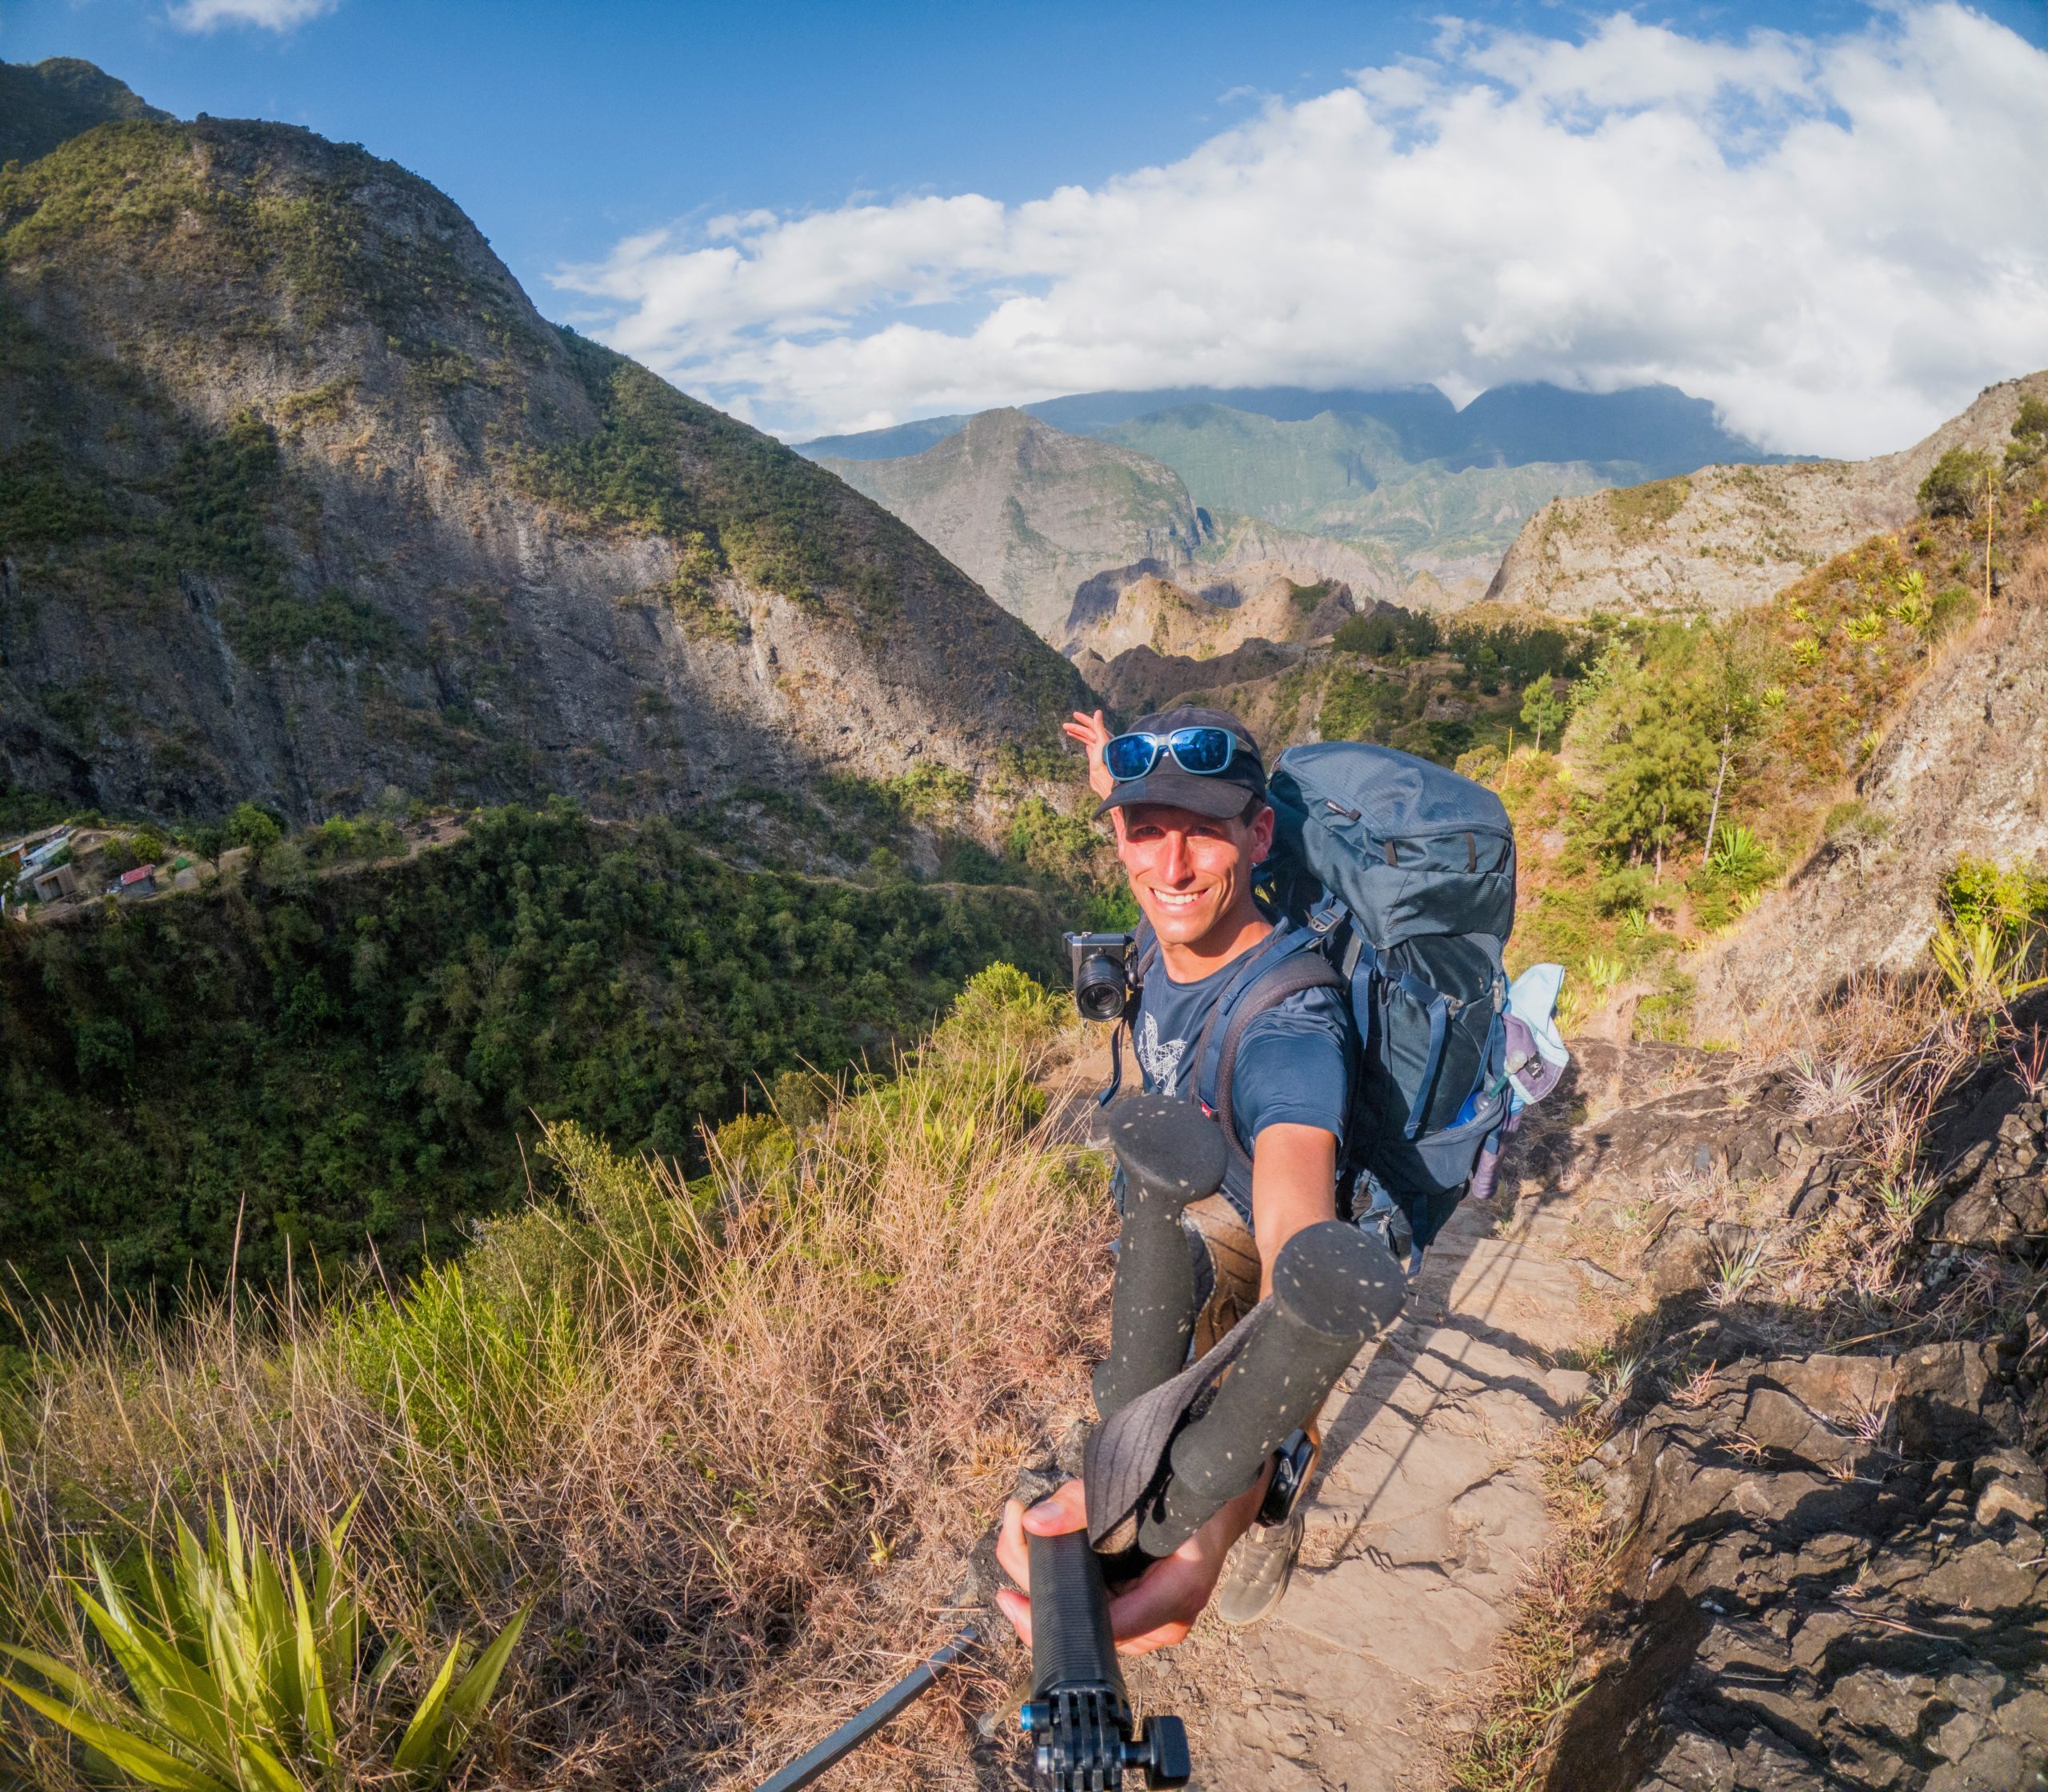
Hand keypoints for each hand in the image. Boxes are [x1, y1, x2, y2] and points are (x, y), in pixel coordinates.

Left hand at [993, 1478, 1247, 1656]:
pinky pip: (1090, 1605)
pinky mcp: (1135, 1610)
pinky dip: (1060, 1578)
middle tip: (1011, 1532)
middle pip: (1085, 1625)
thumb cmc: (1191, 1496)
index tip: (1012, 1597)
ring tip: (1015, 1528)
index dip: (1052, 1617)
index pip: (1103, 1628)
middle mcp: (1161, 1621)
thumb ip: (1085, 1504)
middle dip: (1037, 1585)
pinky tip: (1035, 1544)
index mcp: (1174, 1597)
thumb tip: (1033, 1521)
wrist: (1224, 1502)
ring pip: (1083, 1617)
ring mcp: (1148, 1620)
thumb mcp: (1142, 1488)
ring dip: (1042, 1579)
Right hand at [1061, 709, 1116, 803]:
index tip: (1074, 715)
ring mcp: (1099, 751)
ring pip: (1087, 739)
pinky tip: (1082, 742)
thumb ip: (1099, 726)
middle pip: (1087, 732)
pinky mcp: (1095, 760)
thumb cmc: (1106, 761)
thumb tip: (1098, 711)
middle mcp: (1102, 743)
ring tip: (1067, 731)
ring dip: (1077, 735)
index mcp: (1105, 737)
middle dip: (1076, 728)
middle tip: (1064, 725)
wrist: (1106, 780)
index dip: (1083, 719)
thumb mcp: (1102, 741)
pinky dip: (1084, 743)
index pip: (1092, 725)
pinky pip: (1089, 748)